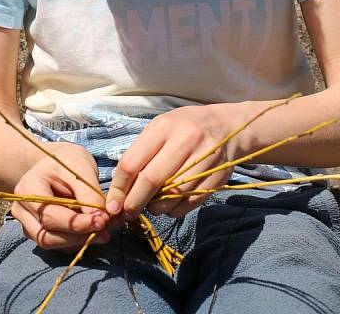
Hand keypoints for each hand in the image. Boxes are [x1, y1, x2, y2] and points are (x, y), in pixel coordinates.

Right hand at [11, 142, 122, 251]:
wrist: (54, 162)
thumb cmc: (66, 160)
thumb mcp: (80, 167)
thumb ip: (88, 193)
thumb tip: (101, 218)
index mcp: (28, 189)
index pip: (50, 215)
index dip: (76, 223)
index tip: (102, 221)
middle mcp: (23, 210)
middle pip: (48, 236)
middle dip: (80, 236)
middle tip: (107, 229)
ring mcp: (28, 223)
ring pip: (52, 243)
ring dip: (80, 241)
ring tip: (105, 232)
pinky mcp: (39, 231)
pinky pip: (57, 243)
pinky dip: (77, 241)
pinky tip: (95, 232)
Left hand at [106, 104, 237, 220]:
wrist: (227, 126)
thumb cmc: (184, 127)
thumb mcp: (161, 129)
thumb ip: (141, 154)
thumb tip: (120, 191)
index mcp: (164, 126)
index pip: (132, 163)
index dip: (119, 188)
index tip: (113, 205)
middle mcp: (185, 139)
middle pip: (151, 181)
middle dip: (134, 203)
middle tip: (128, 213)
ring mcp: (205, 157)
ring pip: (172, 195)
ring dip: (156, 208)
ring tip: (151, 205)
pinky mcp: (218, 175)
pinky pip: (190, 202)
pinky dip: (175, 209)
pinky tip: (170, 204)